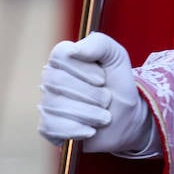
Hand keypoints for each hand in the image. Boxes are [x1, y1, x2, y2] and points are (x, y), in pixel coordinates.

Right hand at [38, 33, 156, 154]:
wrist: (126, 118)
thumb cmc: (118, 84)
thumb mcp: (116, 57)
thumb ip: (99, 44)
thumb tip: (74, 50)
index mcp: (64, 58)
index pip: (60, 55)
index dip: (84, 69)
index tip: (102, 79)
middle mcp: (50, 77)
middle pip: (57, 81)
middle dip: (91, 94)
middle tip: (107, 99)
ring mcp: (47, 102)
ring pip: (56, 105)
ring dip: (89, 114)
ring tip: (104, 116)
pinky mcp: (48, 126)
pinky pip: (51, 126)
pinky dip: (77, 129)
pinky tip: (91, 130)